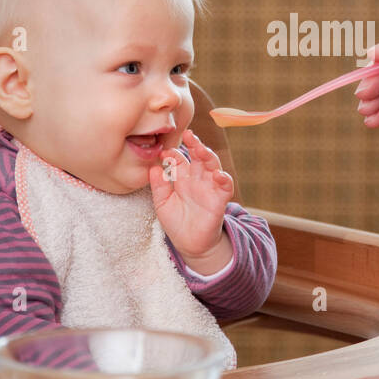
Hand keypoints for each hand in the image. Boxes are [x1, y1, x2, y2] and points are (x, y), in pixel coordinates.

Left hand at [149, 129, 234, 258]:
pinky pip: (225, 187)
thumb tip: (153, 168)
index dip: (173, 153)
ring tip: (201, 149)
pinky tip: (219, 175)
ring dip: (208, 156)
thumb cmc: (176, 222)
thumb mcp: (162, 204)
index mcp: (183, 178)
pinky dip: (224, 179)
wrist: (190, 244)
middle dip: (194, 144)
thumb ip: (159, 187)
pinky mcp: (219, 200)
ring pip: (213, 166)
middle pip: (198, 156)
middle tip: (187, 135)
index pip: (180, 159)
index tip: (164, 151)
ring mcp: (209, 188)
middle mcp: (197, 179)